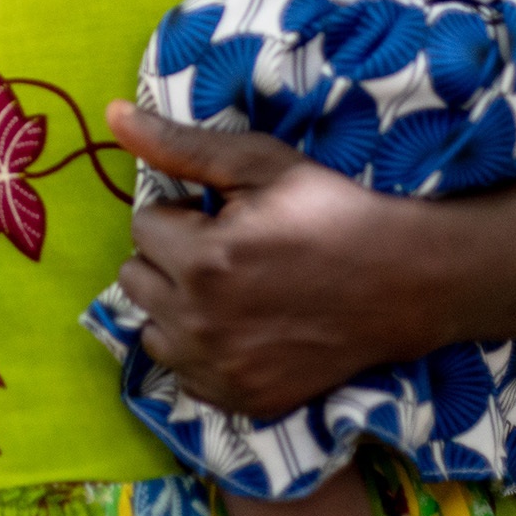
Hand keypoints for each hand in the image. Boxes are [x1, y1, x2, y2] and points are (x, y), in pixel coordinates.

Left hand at [104, 102, 454, 418]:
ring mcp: (222, 370)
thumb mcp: (257, 163)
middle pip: (136, 280)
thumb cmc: (329, 210)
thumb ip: (177, 145)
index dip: (182, 215)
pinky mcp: (243, 400)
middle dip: (170, 259)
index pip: (143, 227)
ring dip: (177, 307)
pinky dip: (201, 352)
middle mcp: (202, 324)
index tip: (224, 217)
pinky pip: (185, 374)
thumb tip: (111, 115)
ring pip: (153, 331)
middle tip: (225, 251)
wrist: (404, 280)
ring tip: (230, 290)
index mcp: (202, 261)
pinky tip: (242, 329)